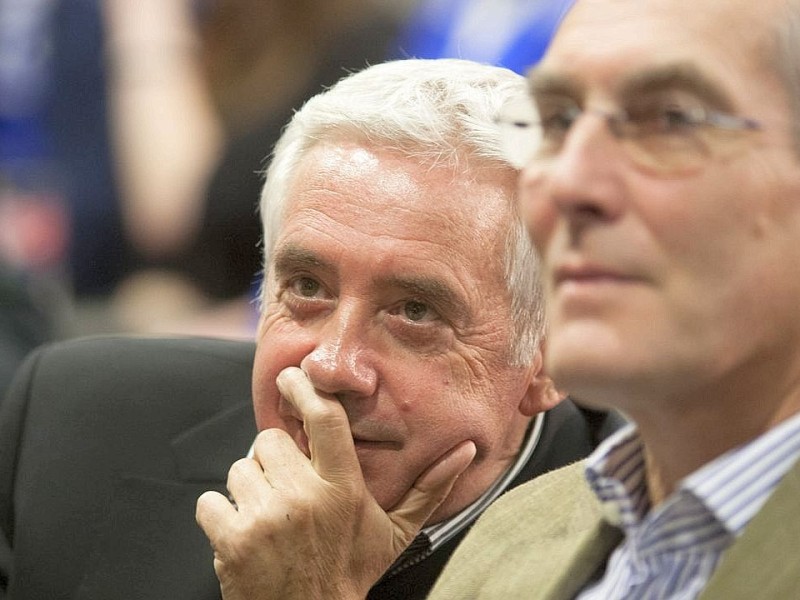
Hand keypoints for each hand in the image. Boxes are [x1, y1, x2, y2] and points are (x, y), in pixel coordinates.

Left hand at [196, 367, 475, 599]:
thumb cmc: (352, 573)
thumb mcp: (396, 532)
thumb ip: (429, 487)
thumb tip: (466, 449)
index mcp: (344, 489)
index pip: (325, 420)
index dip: (305, 390)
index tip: (291, 377)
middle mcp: (305, 498)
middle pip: (270, 441)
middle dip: (274, 460)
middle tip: (288, 488)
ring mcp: (266, 518)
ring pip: (239, 469)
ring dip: (249, 488)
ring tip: (270, 516)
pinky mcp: (232, 539)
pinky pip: (211, 501)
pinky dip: (221, 514)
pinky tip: (245, 534)